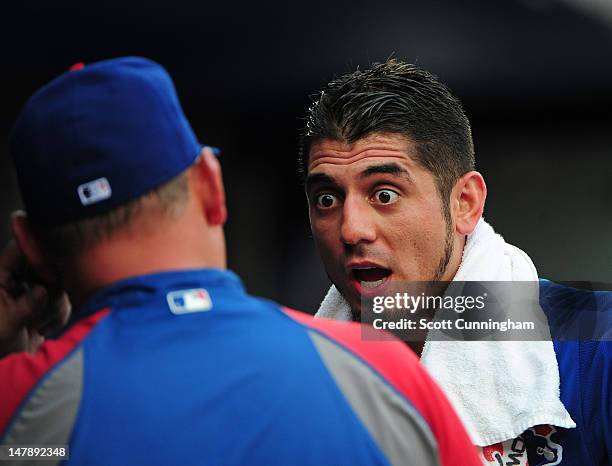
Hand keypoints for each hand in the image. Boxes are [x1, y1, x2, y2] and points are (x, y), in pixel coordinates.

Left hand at [0, 241, 70, 356]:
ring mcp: (33, 291)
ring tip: (37, 325)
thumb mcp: (6, 325)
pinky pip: (63, 301)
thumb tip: (43, 290)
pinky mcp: (46, 305)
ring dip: (53, 307)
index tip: (50, 270)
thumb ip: (26, 305)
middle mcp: (17, 279)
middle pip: (46, 266)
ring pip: (59, 285)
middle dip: (51, 288)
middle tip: (44, 305)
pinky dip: (57, 316)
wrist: (5, 371)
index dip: (38, 253)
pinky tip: (41, 329)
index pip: (20, 250)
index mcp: (1, 277)